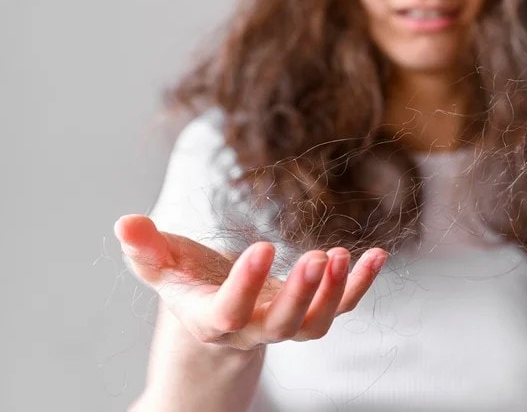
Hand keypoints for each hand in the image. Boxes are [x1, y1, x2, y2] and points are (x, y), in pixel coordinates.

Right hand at [114, 214, 386, 350]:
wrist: (216, 319)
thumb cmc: (188, 287)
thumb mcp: (163, 269)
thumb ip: (145, 249)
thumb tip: (124, 222)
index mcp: (212, 318)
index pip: (229, 311)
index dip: (246, 286)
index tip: (263, 246)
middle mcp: (252, 329)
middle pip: (282, 325)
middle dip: (301, 295)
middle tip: (318, 258)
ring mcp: (286, 325)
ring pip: (315, 324)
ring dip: (335, 293)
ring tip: (343, 255)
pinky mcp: (310, 313)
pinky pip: (341, 307)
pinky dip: (360, 285)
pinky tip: (377, 255)